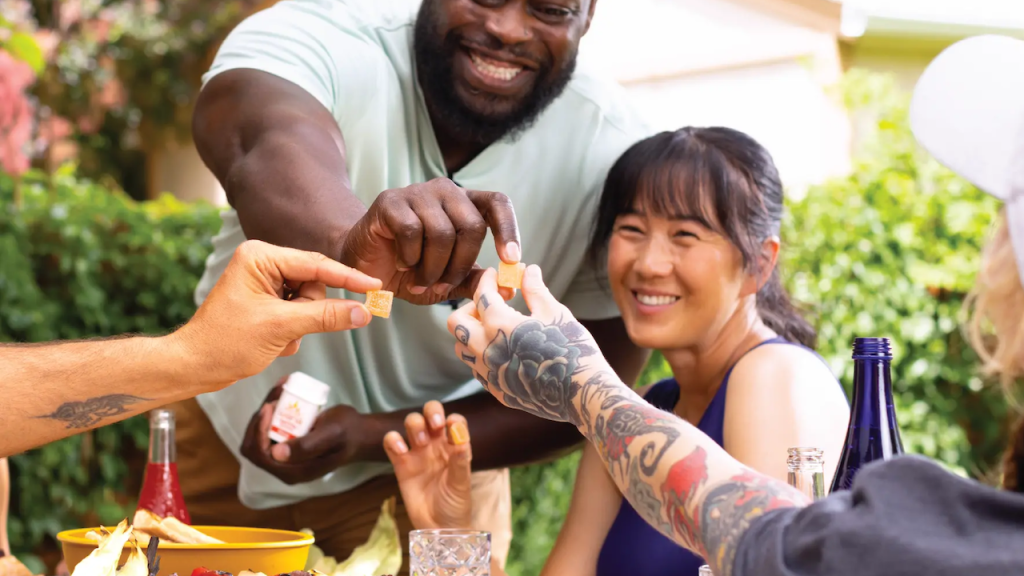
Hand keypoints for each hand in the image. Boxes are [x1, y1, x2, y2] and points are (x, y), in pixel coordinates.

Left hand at [174, 240, 381, 389]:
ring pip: (310, 300)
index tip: (374, 286)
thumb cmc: (225, 342)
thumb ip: (326, 317)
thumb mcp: (281, 328)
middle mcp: (263, 263)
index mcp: (261, 257)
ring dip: (301, 324)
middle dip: (310, 310)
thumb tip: (363, 313)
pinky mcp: (267, 301)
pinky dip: (292, 331)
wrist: (194, 367)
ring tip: (276, 337)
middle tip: (290, 328)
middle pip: (315, 283)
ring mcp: (265, 283)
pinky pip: (299, 312)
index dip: (348, 278)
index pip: (316, 264)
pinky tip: (272, 341)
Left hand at [240, 379, 369, 484]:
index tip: (270, 407)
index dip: (258, 431)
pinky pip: (269, 429)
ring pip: (259, 435)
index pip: (259, 454)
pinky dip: (272, 410)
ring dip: (265, 411)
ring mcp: (284, 458)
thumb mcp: (330, 435)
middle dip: (259, 419)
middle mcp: (284, 468)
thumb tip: (276, 454)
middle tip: (276, 397)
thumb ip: (307, 446)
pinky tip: (281, 392)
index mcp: (292, 471)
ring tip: (280, 389)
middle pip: (254, 445)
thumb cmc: (347, 433)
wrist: (358, 433)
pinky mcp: (286, 445)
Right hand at [339, 178, 519, 304]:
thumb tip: (508, 288)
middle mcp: (445, 191)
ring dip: (432, 268)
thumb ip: (475, 280)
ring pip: (442, 232)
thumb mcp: (447, 280)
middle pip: (472, 225)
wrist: (363, 265)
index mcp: (464, 204)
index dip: (508, 229)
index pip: (497, 203)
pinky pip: (412, 231)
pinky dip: (410, 257)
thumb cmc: (409, 270)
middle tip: (443, 286)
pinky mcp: (390, 201)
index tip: (511, 259)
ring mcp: (417, 193)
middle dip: (460, 265)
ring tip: (419, 280)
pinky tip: (402, 263)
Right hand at [383, 401, 472, 530]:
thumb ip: (460, 459)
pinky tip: (401, 451)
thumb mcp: (461, 482)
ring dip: (415, 425)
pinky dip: (393, 440)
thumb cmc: (455, 504)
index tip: (451, 426)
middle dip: (431, 412)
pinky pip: (391, 443)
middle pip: (430, 414)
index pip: (454, 420)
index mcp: (454, 446)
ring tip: (420, 444)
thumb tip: (459, 434)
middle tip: (434, 426)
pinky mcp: (400, 463)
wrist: (438, 527)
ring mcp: (417, 452)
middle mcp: (436, 444)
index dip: (452, 418)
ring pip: (412, 423)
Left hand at [446, 266, 610, 427]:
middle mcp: (485, 349)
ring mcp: (488, 373)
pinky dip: (482, 354)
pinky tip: (505, 350)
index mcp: (498, 325)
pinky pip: (476, 368)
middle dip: (472, 307)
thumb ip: (535, 290)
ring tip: (497, 328)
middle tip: (494, 304)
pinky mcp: (496, 390)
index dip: (489, 280)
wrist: (581, 393)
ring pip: (461, 347)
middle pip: (456, 321)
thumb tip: (528, 270)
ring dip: (472, 332)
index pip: (482, 294)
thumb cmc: (571, 349)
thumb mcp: (555, 313)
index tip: (497, 275)